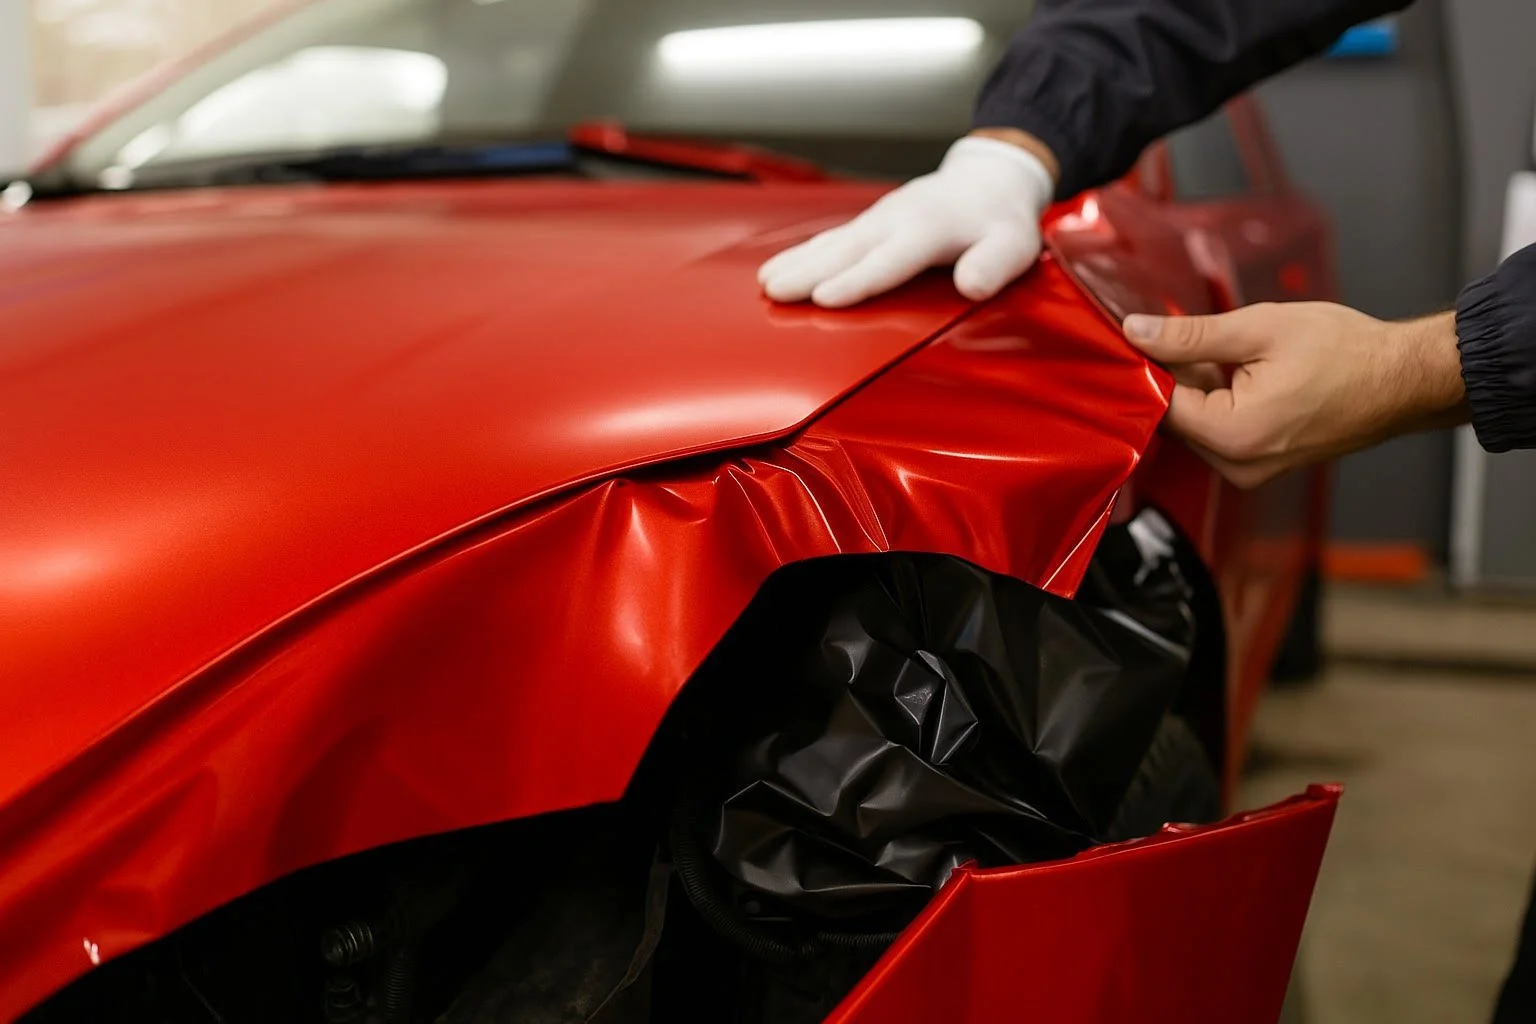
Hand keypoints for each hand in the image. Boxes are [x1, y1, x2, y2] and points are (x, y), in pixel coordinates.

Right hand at [758, 133, 1057, 307]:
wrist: (989, 179)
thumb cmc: (1000, 221)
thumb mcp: (1014, 245)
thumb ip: (993, 264)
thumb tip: (973, 286)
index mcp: (929, 229)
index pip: (889, 260)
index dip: (857, 280)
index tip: (825, 298)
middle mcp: (896, 220)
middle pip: (847, 250)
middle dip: (808, 271)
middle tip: (774, 292)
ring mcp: (879, 219)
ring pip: (832, 242)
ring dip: (797, 262)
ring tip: (765, 284)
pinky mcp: (870, 222)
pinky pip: (832, 238)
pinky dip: (802, 253)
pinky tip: (777, 268)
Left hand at [1122, 303, 1466, 488]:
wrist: (1404, 379)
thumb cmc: (1348, 354)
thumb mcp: (1259, 329)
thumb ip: (1189, 335)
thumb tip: (1137, 332)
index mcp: (1233, 436)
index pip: (1160, 404)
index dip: (1149, 367)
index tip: (1146, 337)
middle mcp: (1238, 465)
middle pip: (1176, 418)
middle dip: (1177, 376)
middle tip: (1196, 336)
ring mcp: (1250, 469)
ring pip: (1197, 424)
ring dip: (1200, 387)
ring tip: (1232, 354)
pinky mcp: (1261, 464)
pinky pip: (1220, 431)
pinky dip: (1220, 401)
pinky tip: (1242, 373)